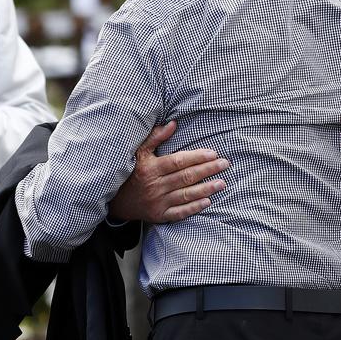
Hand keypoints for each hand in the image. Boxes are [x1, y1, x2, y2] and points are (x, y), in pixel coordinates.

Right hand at [109, 121, 228, 222]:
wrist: (116, 201)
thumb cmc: (132, 172)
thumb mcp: (139, 152)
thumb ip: (155, 137)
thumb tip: (173, 123)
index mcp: (151, 168)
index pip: (178, 161)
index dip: (196, 157)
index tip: (213, 154)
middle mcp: (155, 185)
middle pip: (186, 177)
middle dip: (207, 170)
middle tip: (225, 164)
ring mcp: (157, 202)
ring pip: (186, 194)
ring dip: (206, 189)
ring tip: (222, 183)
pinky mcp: (159, 215)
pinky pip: (179, 212)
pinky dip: (194, 207)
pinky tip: (207, 201)